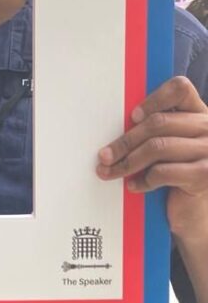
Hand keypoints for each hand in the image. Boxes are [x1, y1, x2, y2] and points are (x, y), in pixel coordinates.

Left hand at [96, 76, 207, 236]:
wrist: (197, 213)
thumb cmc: (177, 174)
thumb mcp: (169, 145)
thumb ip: (156, 128)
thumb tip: (115, 120)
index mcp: (199, 113)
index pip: (180, 88)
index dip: (153, 99)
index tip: (132, 116)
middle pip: (158, 122)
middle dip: (125, 140)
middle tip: (104, 155)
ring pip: (157, 147)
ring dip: (127, 161)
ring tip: (110, 171)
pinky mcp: (205, 175)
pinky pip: (163, 171)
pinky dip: (143, 179)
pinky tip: (133, 185)